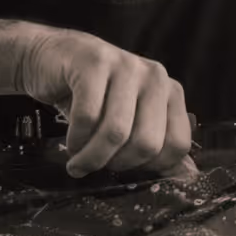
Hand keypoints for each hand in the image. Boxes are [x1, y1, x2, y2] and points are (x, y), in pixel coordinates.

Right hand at [16, 26, 192, 176]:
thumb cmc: (90, 96)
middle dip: (117, 164)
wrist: (50, 59)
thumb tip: (186, 176)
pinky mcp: (94, 62)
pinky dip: (75, 139)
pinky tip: (70, 142)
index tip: (125, 167)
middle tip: (97, 165)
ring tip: (78, 161)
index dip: (148, 166)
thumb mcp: (128, 120)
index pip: (177, 145)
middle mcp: (155, 77)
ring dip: (92, 157)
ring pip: (116, 132)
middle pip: (147, 143)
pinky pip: (87, 117)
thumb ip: (157, 147)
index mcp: (170, 92)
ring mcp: (126, 65)